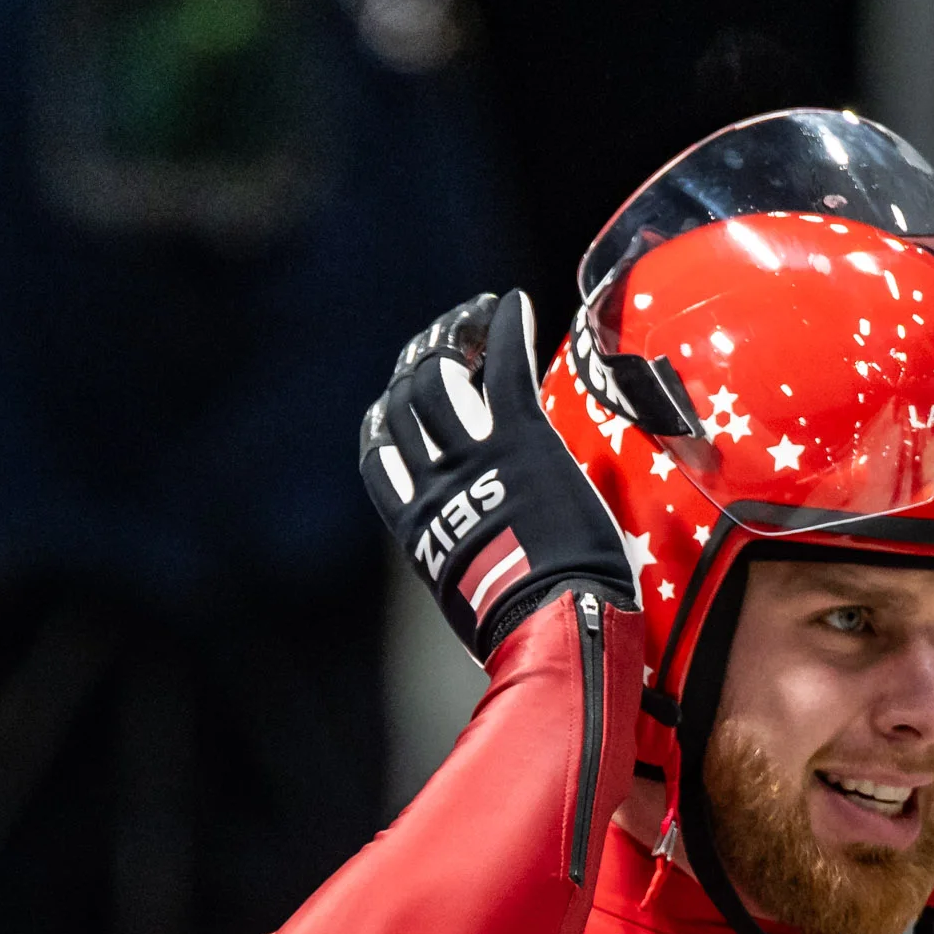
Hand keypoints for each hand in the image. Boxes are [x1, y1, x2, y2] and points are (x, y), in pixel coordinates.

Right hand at [362, 293, 637, 662]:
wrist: (556, 628)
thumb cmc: (526, 630)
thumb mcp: (469, 598)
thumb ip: (463, 561)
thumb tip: (477, 565)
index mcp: (415, 523)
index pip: (377, 450)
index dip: (387, 412)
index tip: (405, 394)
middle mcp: (432, 482)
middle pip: (404, 400)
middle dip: (421, 360)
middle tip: (451, 339)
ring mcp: (473, 458)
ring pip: (438, 377)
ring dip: (452, 337)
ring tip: (472, 319)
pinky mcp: (521, 441)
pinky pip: (504, 369)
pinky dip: (505, 329)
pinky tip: (512, 303)